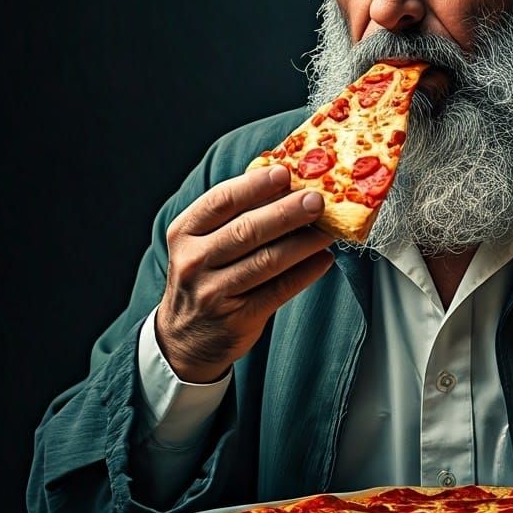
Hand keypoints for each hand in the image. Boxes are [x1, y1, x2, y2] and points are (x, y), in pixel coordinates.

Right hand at [156, 164, 333, 381]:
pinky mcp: (237, 318)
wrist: (185, 339)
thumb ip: (233, 217)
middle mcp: (194, 261)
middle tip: (317, 200)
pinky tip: (324, 259)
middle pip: (247, 230)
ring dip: (303, 242)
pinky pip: (279, 290)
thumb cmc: (205, 278)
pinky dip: (306, 272)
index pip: (220, 201)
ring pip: (267, 260)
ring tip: (328, 230)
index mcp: (184, 233)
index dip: (254, 185)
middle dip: (287, 212)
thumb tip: (286, 185)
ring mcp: (213, 292)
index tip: (284, 172)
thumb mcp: (202, 244)